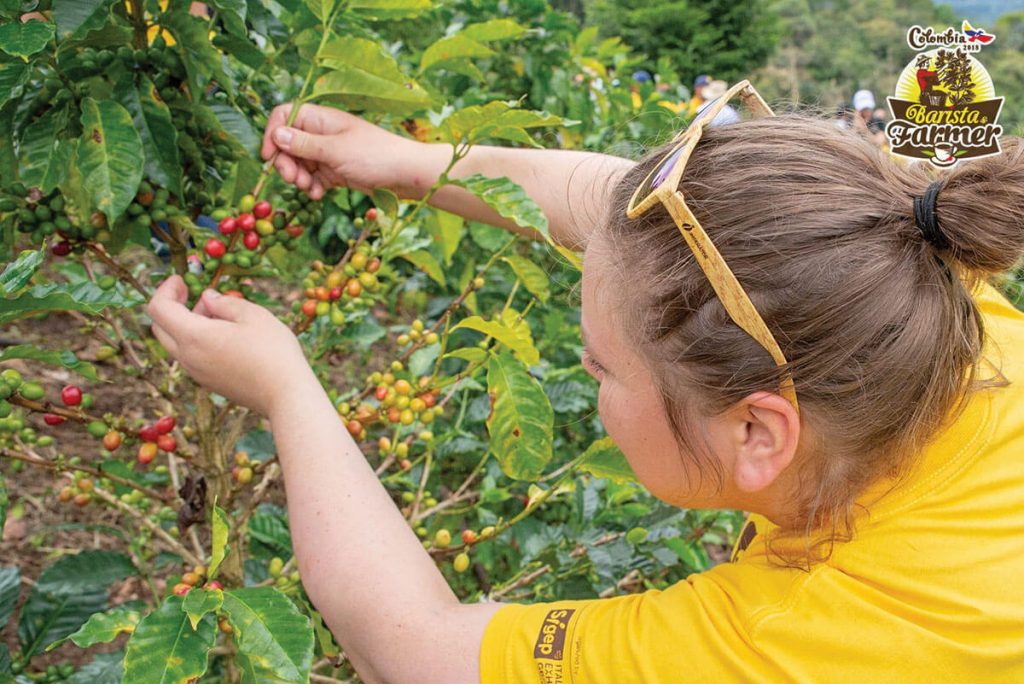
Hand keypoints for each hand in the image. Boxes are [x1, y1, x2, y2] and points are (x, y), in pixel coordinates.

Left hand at [147, 276, 315, 416]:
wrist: (286, 395)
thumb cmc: (273, 351)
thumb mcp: (253, 315)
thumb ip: (224, 302)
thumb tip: (207, 297)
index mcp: (194, 336)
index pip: (158, 308)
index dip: (166, 289)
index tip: (182, 279)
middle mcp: (188, 357)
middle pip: (160, 328)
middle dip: (172, 306)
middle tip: (195, 294)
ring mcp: (197, 373)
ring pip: (175, 343)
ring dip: (186, 324)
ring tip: (219, 315)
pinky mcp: (209, 382)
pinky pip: (191, 356)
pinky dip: (197, 340)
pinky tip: (226, 336)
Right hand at [262, 103, 443, 200]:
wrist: (407, 175)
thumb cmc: (375, 156)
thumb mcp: (336, 151)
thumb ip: (305, 144)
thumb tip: (276, 134)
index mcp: (322, 118)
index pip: (284, 116)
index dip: (272, 134)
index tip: (269, 157)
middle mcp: (322, 133)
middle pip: (287, 143)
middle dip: (286, 163)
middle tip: (293, 180)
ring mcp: (329, 152)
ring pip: (299, 163)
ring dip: (299, 177)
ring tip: (310, 189)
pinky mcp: (336, 170)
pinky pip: (314, 177)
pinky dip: (313, 186)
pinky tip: (319, 194)